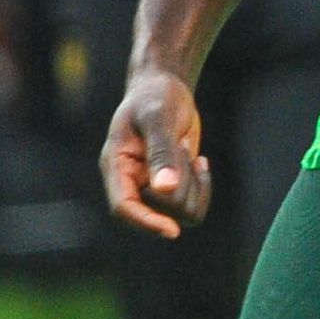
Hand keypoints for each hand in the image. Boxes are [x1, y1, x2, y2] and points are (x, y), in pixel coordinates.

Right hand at [102, 70, 210, 238]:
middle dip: (182, 180)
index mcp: (116, 167)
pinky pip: (195, 207)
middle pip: (162, 211)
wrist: (165, 89)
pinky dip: (203, 186)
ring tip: (184, 148)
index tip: (172, 229)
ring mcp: (153, 190)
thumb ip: (160, 151)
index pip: (123, 207)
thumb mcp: (156, 117)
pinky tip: (200, 162)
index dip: (146, 222)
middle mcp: (132, 184)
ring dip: (193, 183)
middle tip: (178, 143)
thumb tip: (165, 189)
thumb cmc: (154, 97)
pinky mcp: (173, 190)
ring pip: (182, 213)